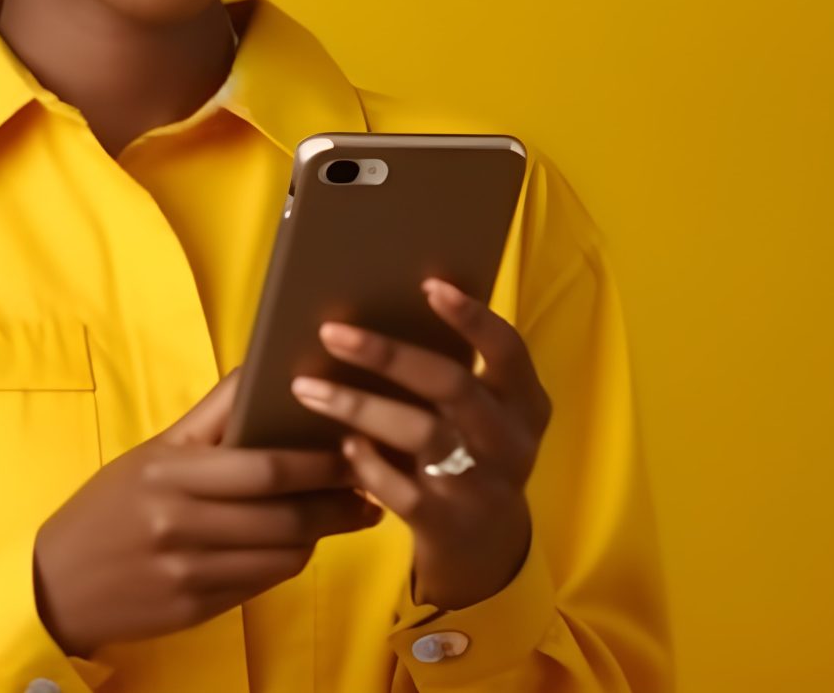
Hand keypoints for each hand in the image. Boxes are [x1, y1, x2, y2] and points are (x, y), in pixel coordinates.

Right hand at [31, 365, 383, 657]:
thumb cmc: (110, 507)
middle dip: (338, 503)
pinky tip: (299, 544)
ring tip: (344, 515)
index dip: (320, 463)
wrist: (57, 585)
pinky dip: (289, 561)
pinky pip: (264, 582)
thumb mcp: (152, 453)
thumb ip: (211, 417)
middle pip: (285, 516)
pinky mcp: (198, 608)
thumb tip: (263, 369)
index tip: (352, 448)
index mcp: (170, 474)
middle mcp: (181, 524)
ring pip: (284, 555)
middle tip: (368, 488)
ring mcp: (191, 572)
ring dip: (321, 535)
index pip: (265, 467)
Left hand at [289, 277, 551, 610]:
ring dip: (360, 406)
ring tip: (308, 388)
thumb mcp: (478, 416)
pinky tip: (341, 446)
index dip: (472, 316)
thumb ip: (447, 377)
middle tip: (331, 332)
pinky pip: (403, 490)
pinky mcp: (449, 524)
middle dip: (388, 354)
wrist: (484, 549)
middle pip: (452, 385)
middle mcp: (511, 441)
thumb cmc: (467, 455)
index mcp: (525, 402)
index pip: (508, 349)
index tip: (427, 284)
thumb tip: (373, 313)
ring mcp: (483, 485)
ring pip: (422, 434)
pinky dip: (368, 465)